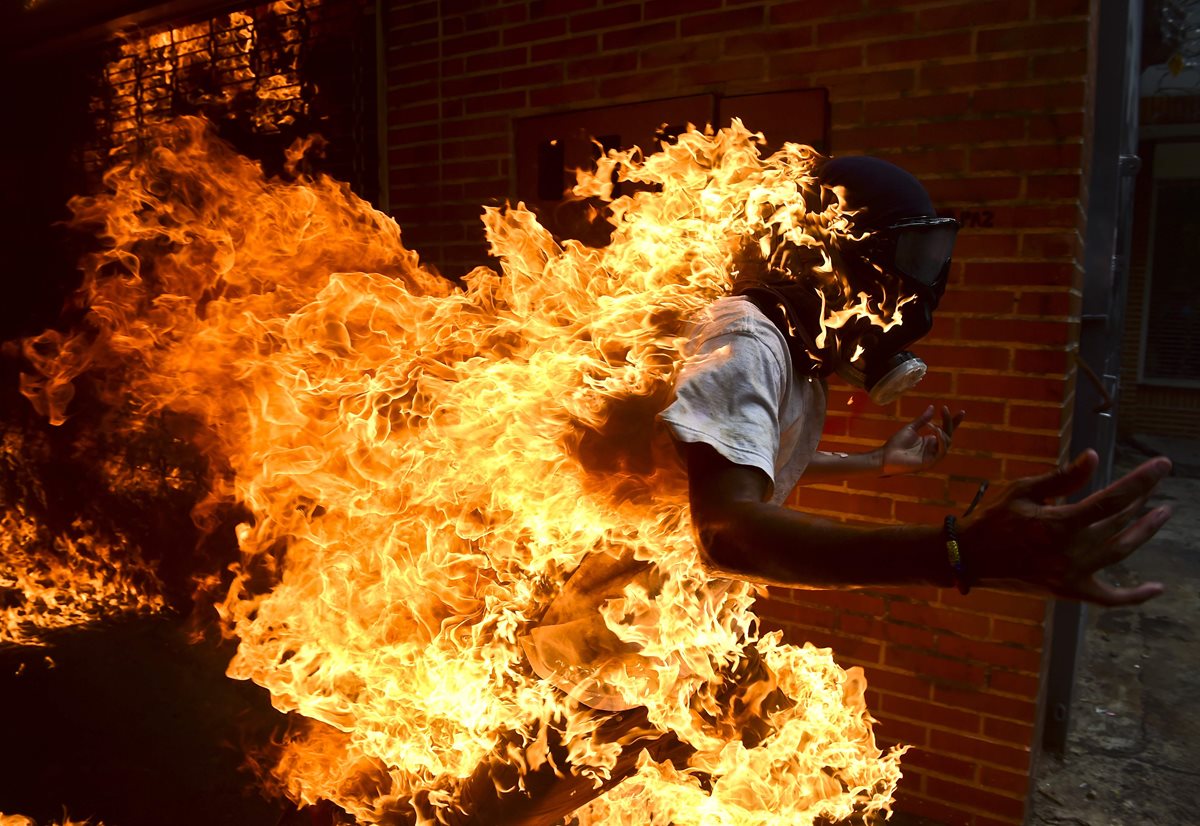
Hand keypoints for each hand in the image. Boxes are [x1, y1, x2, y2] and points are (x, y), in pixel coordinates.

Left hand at [880, 405, 964, 475]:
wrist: (885, 456)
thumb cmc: (896, 444)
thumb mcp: (911, 428)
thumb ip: (922, 420)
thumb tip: (932, 407)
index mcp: (930, 441)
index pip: (946, 431)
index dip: (954, 422)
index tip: (962, 412)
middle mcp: (933, 448)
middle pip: (948, 435)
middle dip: (949, 422)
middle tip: (944, 409)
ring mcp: (932, 456)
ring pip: (947, 443)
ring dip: (943, 431)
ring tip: (934, 424)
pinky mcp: (930, 462)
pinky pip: (941, 451)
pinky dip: (940, 440)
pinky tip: (935, 431)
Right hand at [962, 450, 1172, 605]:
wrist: (970, 558)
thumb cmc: (994, 520)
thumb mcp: (1023, 491)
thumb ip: (1062, 477)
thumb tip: (1094, 457)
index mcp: (1059, 524)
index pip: (1112, 499)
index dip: (1141, 481)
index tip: (1163, 465)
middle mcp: (1071, 552)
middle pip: (1119, 523)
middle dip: (1141, 501)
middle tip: (1156, 486)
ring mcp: (1073, 575)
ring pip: (1120, 551)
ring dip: (1144, 531)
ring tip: (1162, 514)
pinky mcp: (1069, 591)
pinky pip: (1109, 598)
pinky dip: (1134, 596)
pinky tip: (1156, 589)